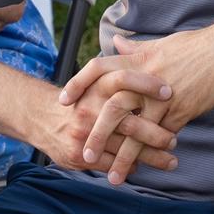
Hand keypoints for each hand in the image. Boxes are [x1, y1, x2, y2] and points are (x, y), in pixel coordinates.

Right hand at [41, 60, 178, 182]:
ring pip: (125, 150)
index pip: (124, 79)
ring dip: (151, 157)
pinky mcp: (78, 155)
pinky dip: (129, 167)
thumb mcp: (93, 81)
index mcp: (95, 87)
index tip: (169, 92)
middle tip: (175, 139)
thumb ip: (116, 69)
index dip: (148, 84)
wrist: (38, 118)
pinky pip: (111, 164)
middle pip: (130, 124)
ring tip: (171, 160)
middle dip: (157, 134)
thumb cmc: (77, 99)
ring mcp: (84, 134)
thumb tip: (134, 46)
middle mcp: (90, 110)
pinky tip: (143, 167)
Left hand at [60, 11, 213, 180]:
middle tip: (84, 155)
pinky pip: (163, 137)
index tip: (64, 101)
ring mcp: (164, 97)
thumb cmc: (199, 44)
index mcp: (139, 59)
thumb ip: (136, 49)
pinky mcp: (183, 110)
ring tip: (114, 178)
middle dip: (96, 134)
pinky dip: (153, 154)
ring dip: (124, 157)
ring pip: (137, 132)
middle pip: (111, 108)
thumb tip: (118, 44)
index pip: (98, 68)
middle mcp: (146, 79)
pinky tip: (148, 168)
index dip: (79, 83)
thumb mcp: (163, 43)